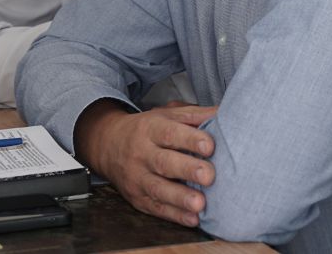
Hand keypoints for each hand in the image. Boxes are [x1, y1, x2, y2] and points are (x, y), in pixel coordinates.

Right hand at [76, 100, 217, 227]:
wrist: (107, 145)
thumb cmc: (146, 129)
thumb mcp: (166, 115)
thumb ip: (194, 115)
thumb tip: (225, 112)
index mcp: (150, 129)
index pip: (170, 133)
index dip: (190, 139)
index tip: (210, 146)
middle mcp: (142, 153)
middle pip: (164, 162)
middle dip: (187, 170)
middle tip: (209, 176)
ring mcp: (137, 177)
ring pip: (158, 189)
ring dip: (180, 198)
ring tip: (200, 204)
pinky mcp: (137, 198)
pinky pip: (156, 208)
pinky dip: (175, 215)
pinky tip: (192, 219)